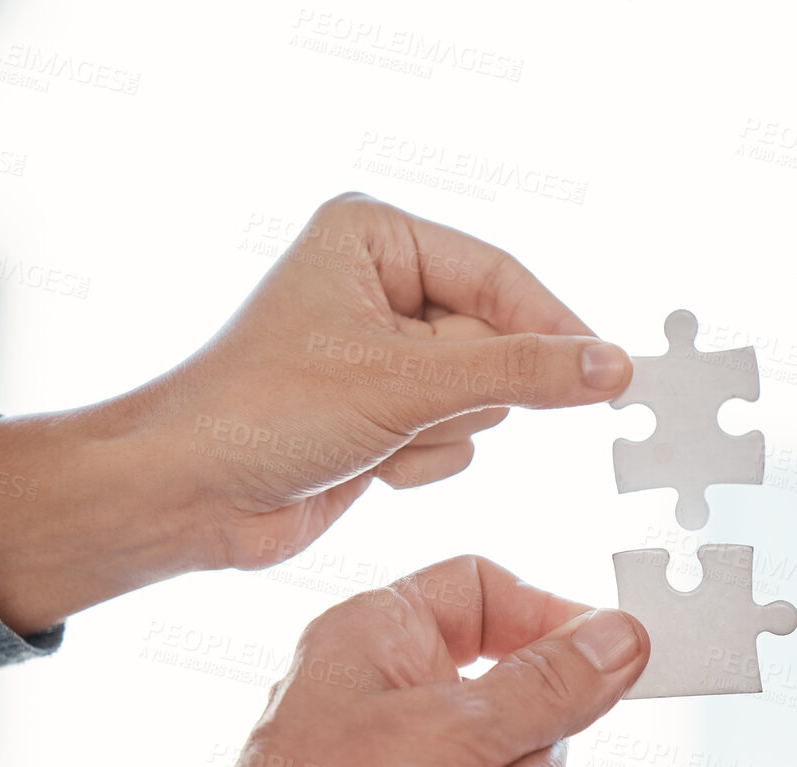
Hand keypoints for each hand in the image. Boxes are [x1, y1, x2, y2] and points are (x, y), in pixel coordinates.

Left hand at [0, 193, 631, 634]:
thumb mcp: (406, 383)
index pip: (502, 277)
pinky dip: (422, 458)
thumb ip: (520, 372)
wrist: (186, 497)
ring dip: (438, 431)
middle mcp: (381, 286)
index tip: (609, 374)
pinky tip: (366, 461)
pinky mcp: (385, 410)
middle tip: (411, 410)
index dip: (553, 329)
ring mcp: (385, 352)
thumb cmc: (259, 413)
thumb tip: (610, 366)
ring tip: (374, 435)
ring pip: (481, 396)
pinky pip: (456, 435)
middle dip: (461, 392)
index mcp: (376, 239)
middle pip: (495, 341)